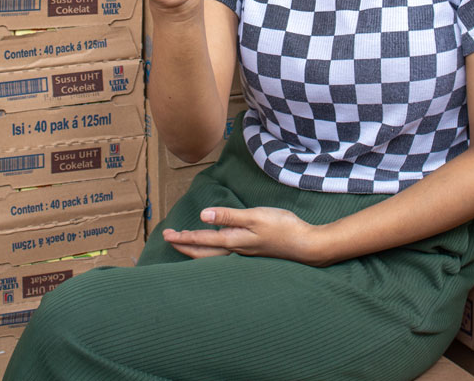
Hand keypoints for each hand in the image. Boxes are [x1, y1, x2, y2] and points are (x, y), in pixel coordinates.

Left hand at [160, 207, 335, 265]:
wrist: (307, 245)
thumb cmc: (283, 227)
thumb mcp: (255, 216)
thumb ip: (229, 216)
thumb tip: (203, 215)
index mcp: (234, 241)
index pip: (202, 240)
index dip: (183, 237)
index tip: (167, 234)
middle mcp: (236, 251)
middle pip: (203, 253)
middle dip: (185, 246)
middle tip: (169, 239)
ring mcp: (245, 255)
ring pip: (213, 257)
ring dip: (196, 251)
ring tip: (186, 245)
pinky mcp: (253, 253)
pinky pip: (224, 257)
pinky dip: (211, 254)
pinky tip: (215, 250)